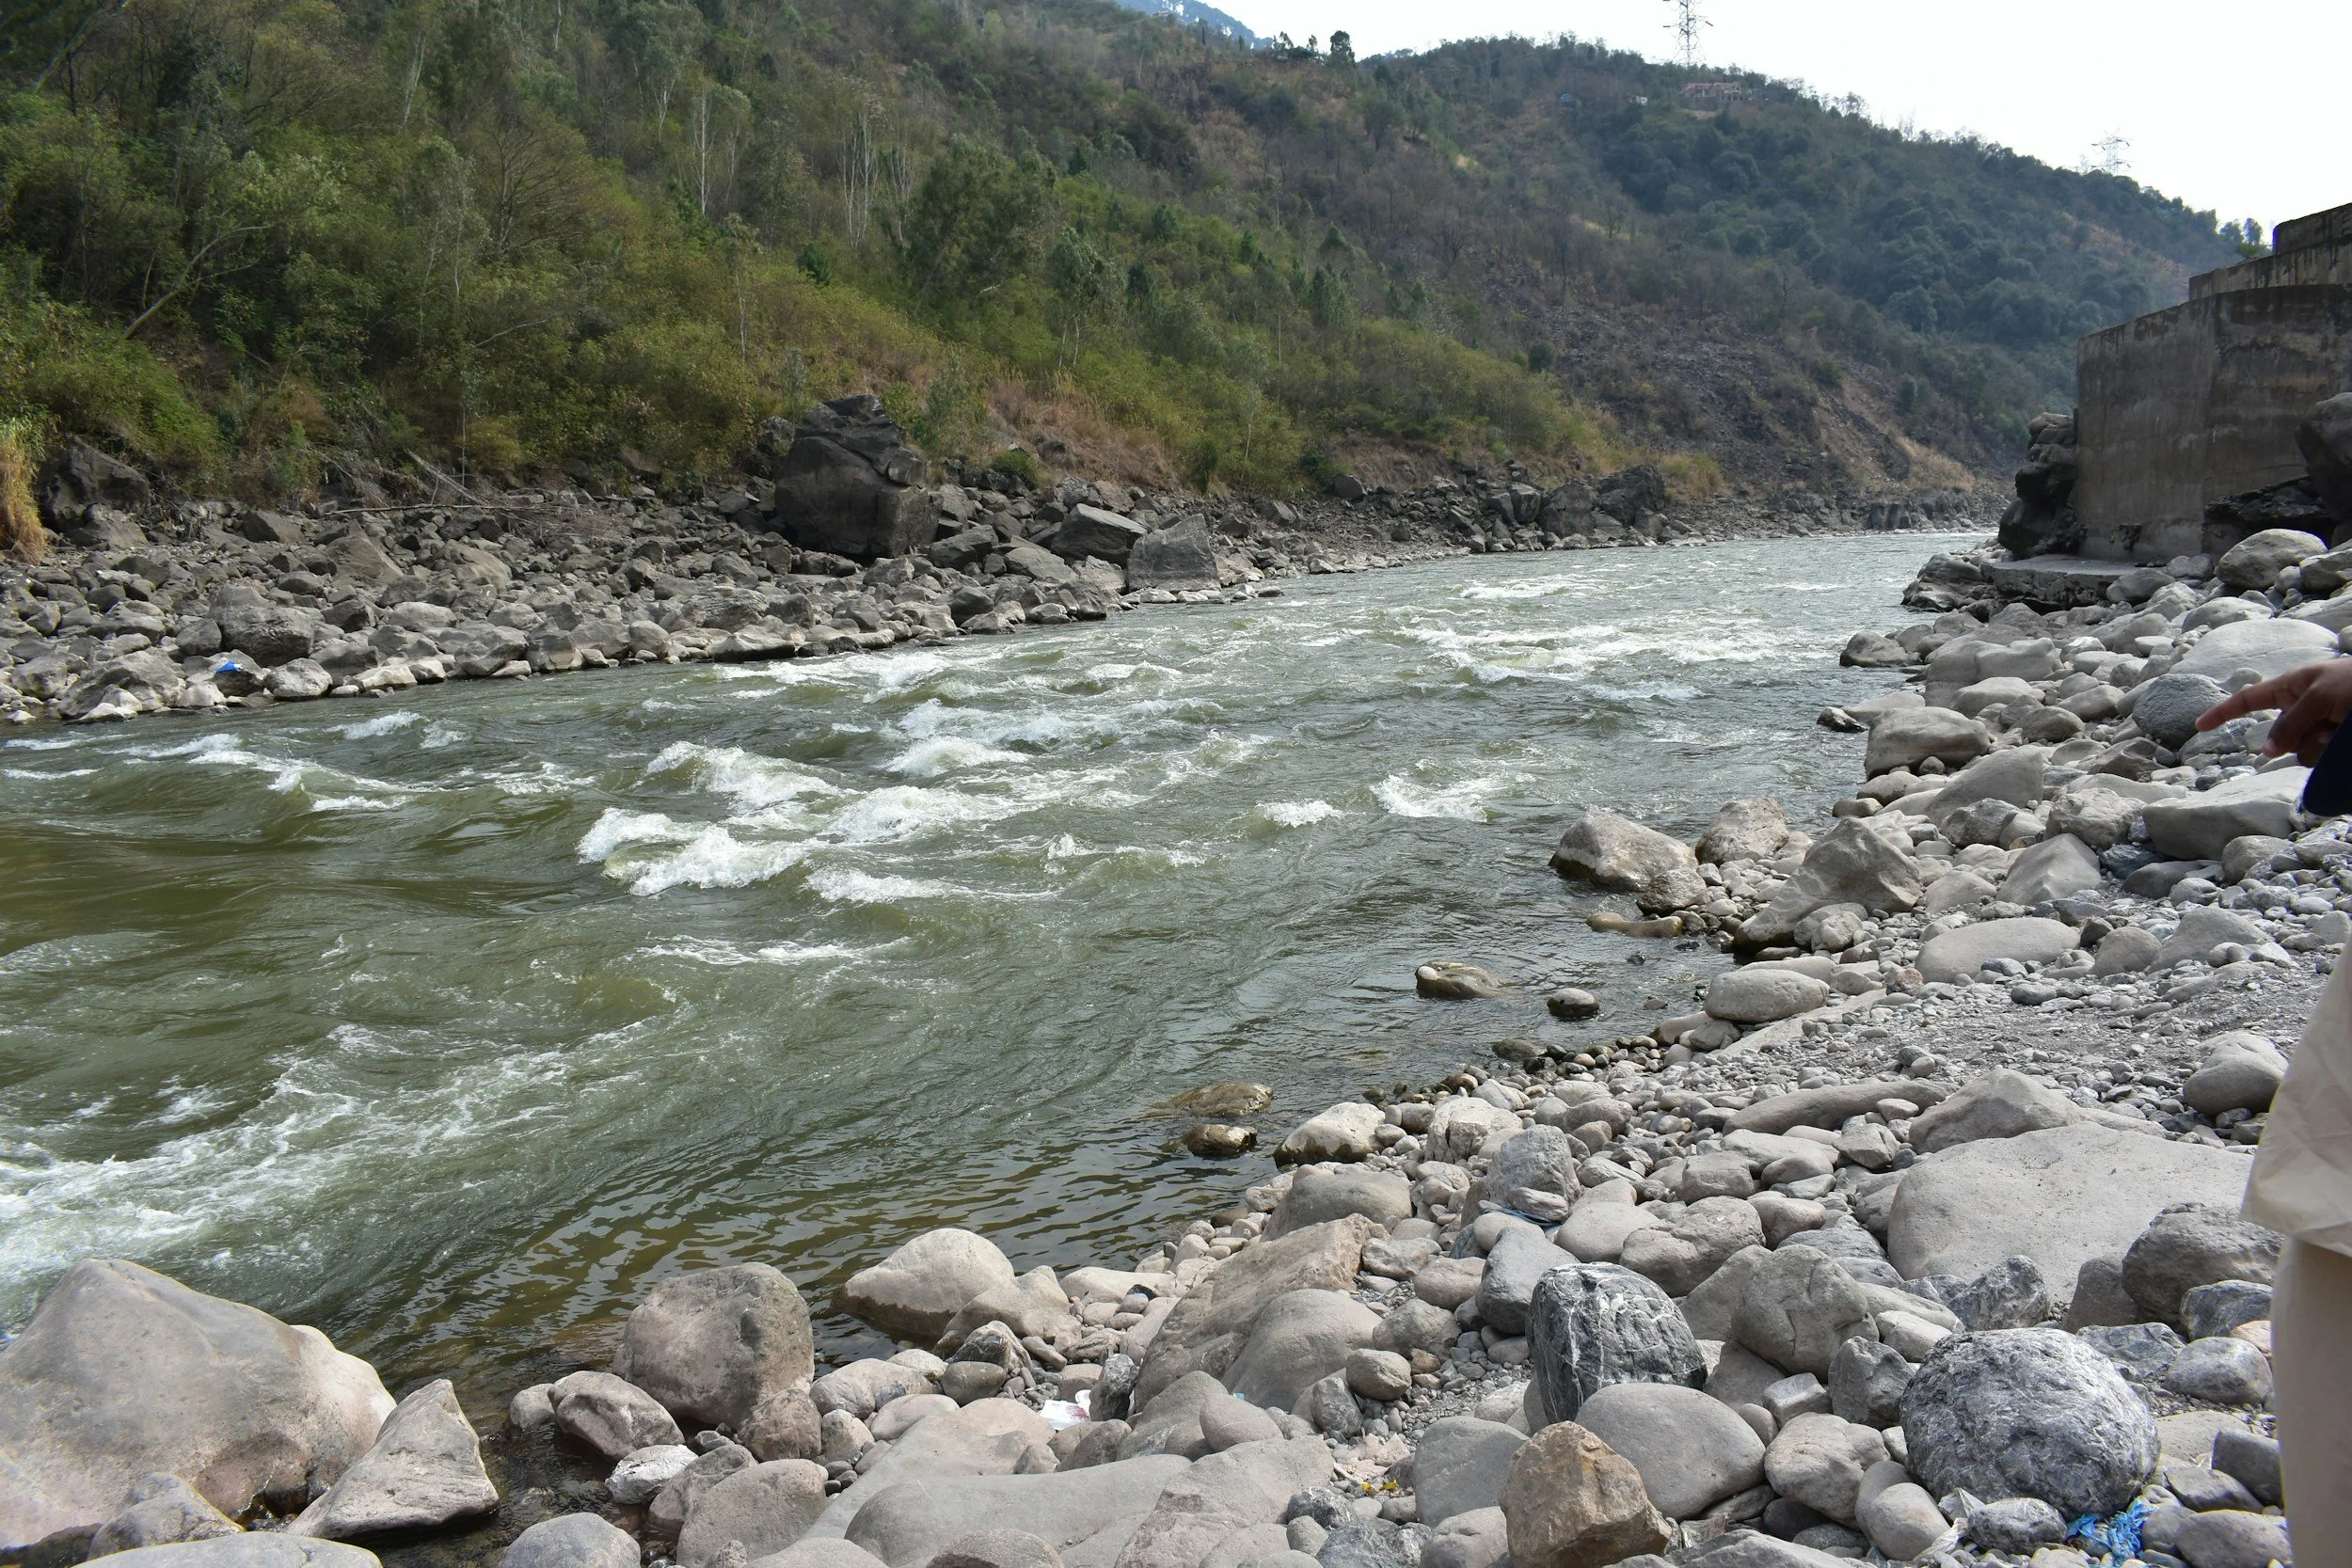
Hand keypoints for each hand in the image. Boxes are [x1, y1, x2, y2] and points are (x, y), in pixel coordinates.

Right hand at [2196, 657, 2351, 763]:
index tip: (2199, 727)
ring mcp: (2319, 727)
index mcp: (2291, 687)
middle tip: (2325, 727)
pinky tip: (2343, 740)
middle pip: (2279, 735)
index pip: (2248, 700)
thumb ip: (2290, 722)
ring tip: (2340, 730)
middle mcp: (2301, 708)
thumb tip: (2267, 751)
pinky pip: (2318, 758)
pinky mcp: (2333, 743)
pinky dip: (2329, 753)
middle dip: (2295, 737)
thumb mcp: (2318, 695)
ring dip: (2318, 746)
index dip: (2222, 713)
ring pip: (2299, 751)